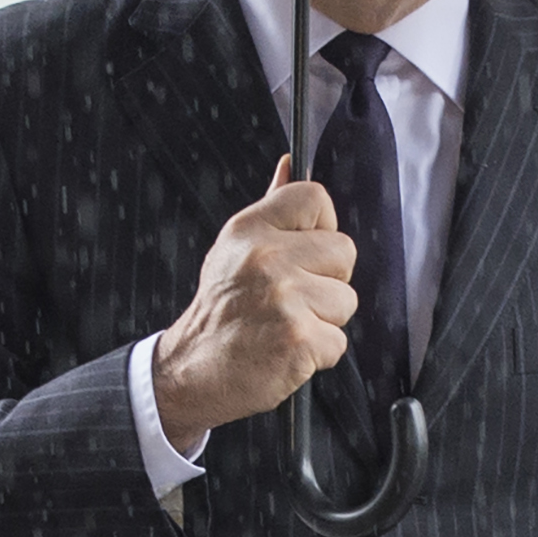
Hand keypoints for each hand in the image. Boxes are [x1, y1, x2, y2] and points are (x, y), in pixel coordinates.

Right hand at [152, 157, 358, 454]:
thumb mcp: (234, 250)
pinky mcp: (297, 339)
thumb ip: (271, 209)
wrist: (190, 371)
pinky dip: (319, 355)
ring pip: (346, 300)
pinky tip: (287, 351)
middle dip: (327, 280)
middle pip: (344, 251)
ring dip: (324, 320)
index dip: (322, 227)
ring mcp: (284, 298)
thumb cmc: (220, 311)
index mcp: (250, 229)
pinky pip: (339, 342)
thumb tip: (291, 165)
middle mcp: (267, 258)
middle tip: (291, 299)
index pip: (316, 198)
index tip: (307, 251)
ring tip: (285, 325)